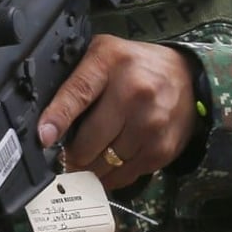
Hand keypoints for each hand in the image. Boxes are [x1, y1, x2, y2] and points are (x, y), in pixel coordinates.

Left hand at [37, 34, 198, 188]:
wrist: (186, 77)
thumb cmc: (135, 67)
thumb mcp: (102, 55)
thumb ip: (75, 81)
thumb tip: (46, 122)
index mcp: (110, 63)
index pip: (78, 94)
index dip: (58, 119)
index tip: (44, 139)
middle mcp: (134, 93)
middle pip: (88, 143)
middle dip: (71, 153)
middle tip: (67, 152)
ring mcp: (150, 125)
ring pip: (103, 165)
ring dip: (90, 167)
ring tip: (89, 157)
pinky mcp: (161, 149)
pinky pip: (124, 176)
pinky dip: (111, 175)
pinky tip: (109, 162)